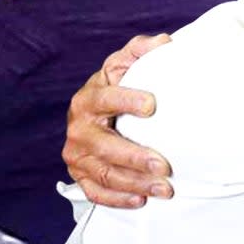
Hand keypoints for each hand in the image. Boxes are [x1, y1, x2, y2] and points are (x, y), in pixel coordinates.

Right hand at [62, 33, 172, 207]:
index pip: (105, 98)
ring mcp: (77, 154)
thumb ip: (141, 51)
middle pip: (104, 146)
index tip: (152, 106)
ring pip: (104, 173)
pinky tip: (141, 200)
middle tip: (164, 164)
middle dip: (134, 156)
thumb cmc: (116, 86)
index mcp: (89, 98)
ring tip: (165, 188)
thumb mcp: (124, 65)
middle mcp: (79, 127)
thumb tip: (164, 43)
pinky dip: (118, 199)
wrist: (94, 112)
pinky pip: (95, 192)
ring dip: (135, 183)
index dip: (126, 100)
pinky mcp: (80, 174)